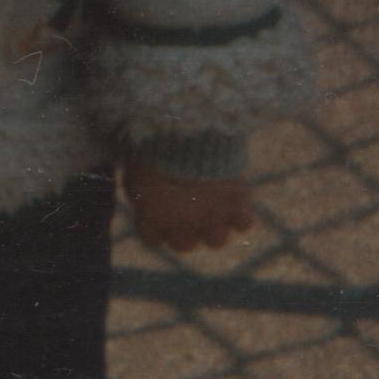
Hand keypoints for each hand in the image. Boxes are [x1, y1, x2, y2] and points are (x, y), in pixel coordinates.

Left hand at [122, 159, 255, 252]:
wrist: (188, 132)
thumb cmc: (154, 146)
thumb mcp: (134, 170)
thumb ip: (139, 193)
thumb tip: (141, 201)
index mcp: (154, 217)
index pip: (151, 239)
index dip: (152, 226)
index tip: (155, 212)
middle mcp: (183, 225)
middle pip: (184, 245)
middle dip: (183, 229)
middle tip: (184, 210)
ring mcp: (212, 218)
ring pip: (216, 241)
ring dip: (212, 226)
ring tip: (210, 207)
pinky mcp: (237, 206)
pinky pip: (244, 224)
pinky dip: (240, 214)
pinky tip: (232, 200)